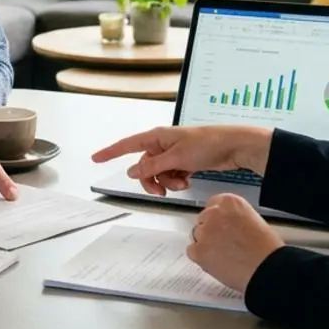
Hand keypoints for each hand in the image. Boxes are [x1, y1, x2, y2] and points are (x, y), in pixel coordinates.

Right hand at [91, 125, 271, 195]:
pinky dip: (176, 180)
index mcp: (157, 137)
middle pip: (144, 166)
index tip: (96, 158)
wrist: (233, 147)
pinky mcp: (184, 161)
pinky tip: (188, 179)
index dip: (110, 152)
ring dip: (167, 182)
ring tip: (182, 182)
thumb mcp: (176, 157)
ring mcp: (173, 153)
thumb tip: (132, 171)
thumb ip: (153, 166)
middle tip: (160, 191)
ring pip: (158, 173)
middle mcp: (162, 144)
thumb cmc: (207, 144)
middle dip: (151, 180)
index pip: (127, 145)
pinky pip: (171, 174)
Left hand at [187, 193, 283, 292]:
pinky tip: (216, 262)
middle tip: (223, 243)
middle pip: (203, 219)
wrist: (266, 268)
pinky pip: (192, 251)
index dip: (217, 218)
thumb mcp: (253, 220)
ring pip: (197, 235)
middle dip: (211, 230)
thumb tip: (227, 224)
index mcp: (230, 202)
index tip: (220, 226)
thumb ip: (235, 217)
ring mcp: (205, 232)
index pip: (213, 204)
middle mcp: (214, 213)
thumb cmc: (266, 249)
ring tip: (223, 255)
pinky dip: (201, 258)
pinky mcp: (199, 250)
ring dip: (206, 244)